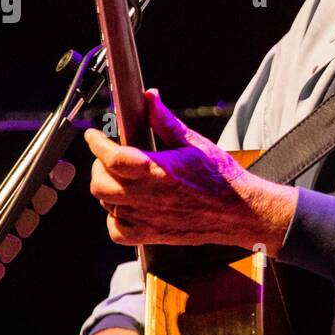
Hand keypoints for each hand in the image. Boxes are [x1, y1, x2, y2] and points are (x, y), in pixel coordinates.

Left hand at [84, 88, 296, 251]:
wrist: (240, 212)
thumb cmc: (221, 179)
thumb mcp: (194, 143)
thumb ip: (166, 121)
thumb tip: (150, 98)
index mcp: (160, 172)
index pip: (113, 158)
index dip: (96, 144)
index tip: (94, 136)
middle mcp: (150, 198)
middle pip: (100, 184)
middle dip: (99, 167)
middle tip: (109, 158)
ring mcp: (149, 220)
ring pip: (107, 205)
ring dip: (108, 189)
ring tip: (122, 179)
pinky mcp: (152, 236)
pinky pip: (117, 230)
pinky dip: (115, 218)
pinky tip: (128, 206)